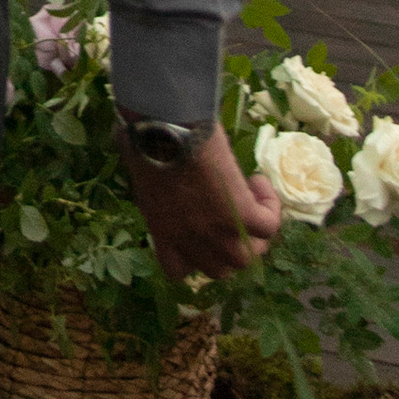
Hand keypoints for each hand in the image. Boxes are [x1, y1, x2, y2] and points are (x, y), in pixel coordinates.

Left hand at [124, 128, 281, 282]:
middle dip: (229, 247)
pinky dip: (270, 208)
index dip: (195, 258)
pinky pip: (269, 227)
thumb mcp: (137, 166)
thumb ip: (144, 174)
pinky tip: (257, 183)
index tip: (202, 233)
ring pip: (246, 257)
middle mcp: (189, 238)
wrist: (166, 129)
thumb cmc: (145, 138)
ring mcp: (217, 231)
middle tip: (232, 216)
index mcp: (161, 229)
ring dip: (253, 235)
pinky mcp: (243, 214)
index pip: (177, 269)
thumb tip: (128, 143)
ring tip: (252, 205)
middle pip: (219, 269)